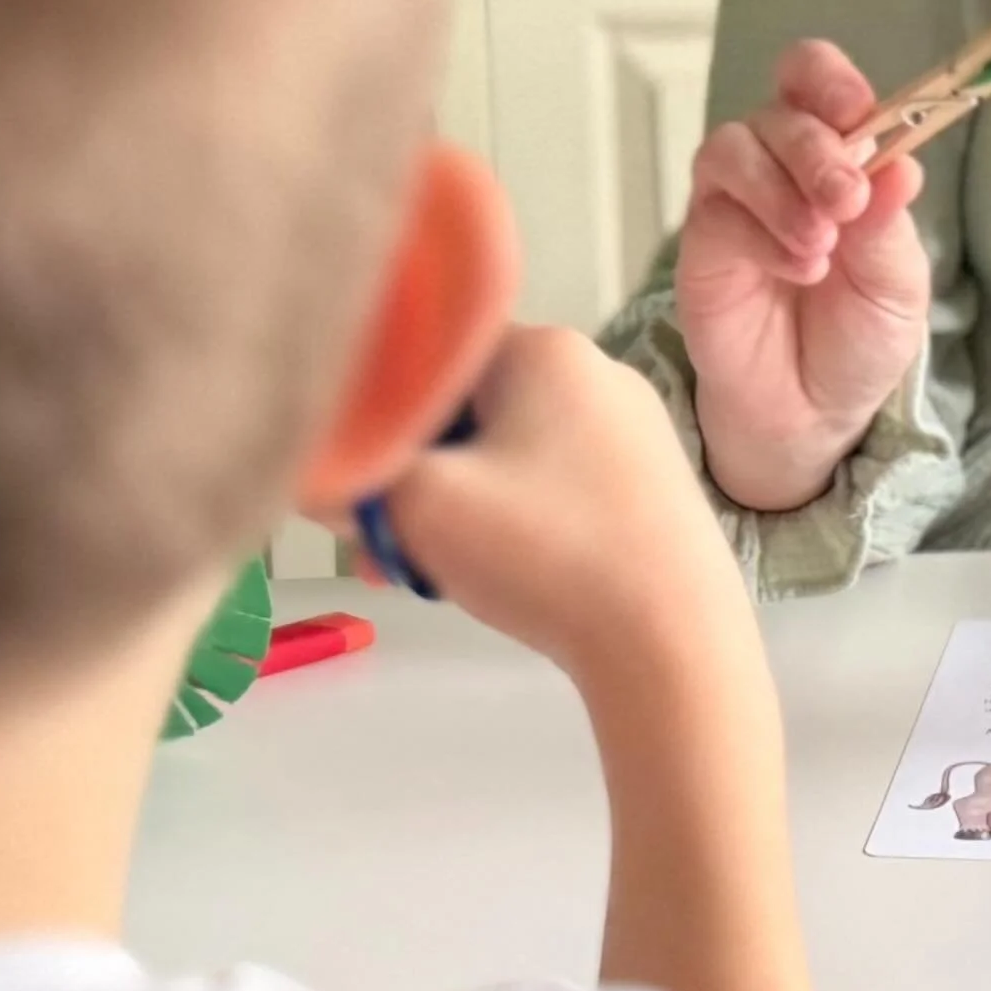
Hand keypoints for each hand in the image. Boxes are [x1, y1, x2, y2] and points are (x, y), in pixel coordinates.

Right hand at [339, 325, 752, 702]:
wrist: (672, 644)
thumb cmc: (544, 554)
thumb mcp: (415, 507)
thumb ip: (350, 477)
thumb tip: (318, 475)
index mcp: (546, 346)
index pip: (429, 359)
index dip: (377, 421)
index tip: (354, 486)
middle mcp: (599, 370)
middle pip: (468, 411)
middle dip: (415, 478)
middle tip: (382, 549)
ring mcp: (637, 431)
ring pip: (508, 457)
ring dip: (458, 510)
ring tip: (434, 575)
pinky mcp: (654, 489)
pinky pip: (556, 489)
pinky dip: (515, 527)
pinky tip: (502, 579)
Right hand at [676, 41, 933, 513]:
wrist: (815, 412)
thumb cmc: (860, 336)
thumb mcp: (897, 284)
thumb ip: (889, 226)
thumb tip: (901, 167)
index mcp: (836, 154)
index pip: (813, 81)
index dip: (828, 80)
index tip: (855, 110)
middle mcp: (779, 166)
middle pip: (778, 113)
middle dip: (816, 150)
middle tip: (846, 202)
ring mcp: (735, 202)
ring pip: (731, 148)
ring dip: (780, 190)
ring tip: (820, 247)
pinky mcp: (703, 247)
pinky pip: (715, 213)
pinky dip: (760, 235)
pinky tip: (798, 270)